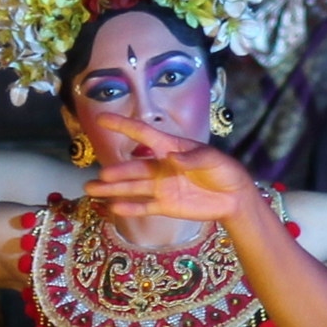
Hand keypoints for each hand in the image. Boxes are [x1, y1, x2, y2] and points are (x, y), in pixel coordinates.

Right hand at [85, 113, 257, 222]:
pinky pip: (144, 206)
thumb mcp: (214, 160)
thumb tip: (171, 158)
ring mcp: (162, 187)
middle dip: (116, 171)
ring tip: (92, 189)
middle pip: (133, 167)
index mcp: (171, 148)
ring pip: (132, 187)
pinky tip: (114, 208)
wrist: (235, 199)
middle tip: (100, 175)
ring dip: (113, 189)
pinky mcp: (166, 205)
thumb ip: (193, 158)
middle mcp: (161, 167)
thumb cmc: (225, 171)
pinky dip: (130, 207)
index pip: (143, 134)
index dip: (122, 125)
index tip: (101, 119)